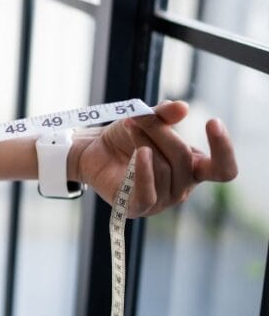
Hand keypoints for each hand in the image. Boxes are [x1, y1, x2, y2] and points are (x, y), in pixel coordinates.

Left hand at [72, 100, 237, 217]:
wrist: (93, 150)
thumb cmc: (127, 137)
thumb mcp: (147, 120)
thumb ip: (165, 115)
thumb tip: (182, 107)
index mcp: (194, 168)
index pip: (223, 169)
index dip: (223, 149)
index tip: (212, 122)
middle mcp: (182, 187)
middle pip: (183, 158)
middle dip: (161, 132)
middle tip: (139, 117)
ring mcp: (162, 200)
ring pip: (162, 169)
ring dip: (144, 143)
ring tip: (128, 127)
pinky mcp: (138, 207)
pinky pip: (147, 193)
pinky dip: (144, 171)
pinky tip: (140, 154)